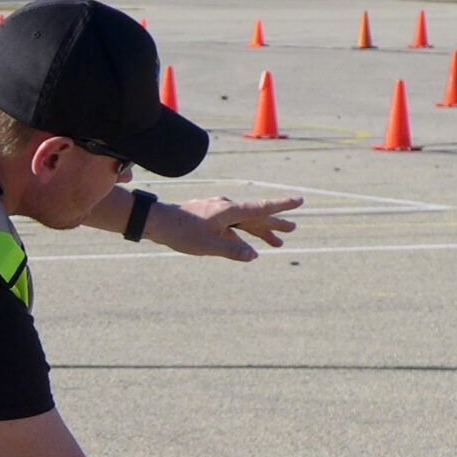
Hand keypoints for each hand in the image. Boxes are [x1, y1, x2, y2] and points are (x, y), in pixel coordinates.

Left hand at [150, 195, 300, 262]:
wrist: (157, 222)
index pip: (261, 208)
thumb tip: (254, 256)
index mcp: (229, 211)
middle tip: (292, 229)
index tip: (299, 201)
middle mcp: (226, 208)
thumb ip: (232, 250)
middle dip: (274, 224)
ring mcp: (218, 211)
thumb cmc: (181, 233)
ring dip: (260, 231)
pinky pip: (232, 226)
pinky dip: (242, 235)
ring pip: (244, 222)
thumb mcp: (209, 246)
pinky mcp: (210, 217)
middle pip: (256, 216)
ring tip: (277, 243)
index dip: (282, 206)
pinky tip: (247, 246)